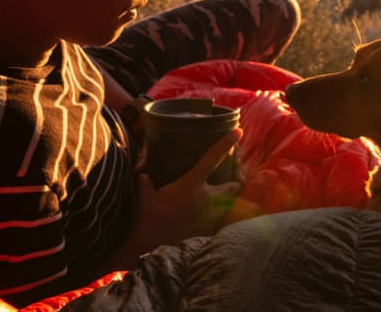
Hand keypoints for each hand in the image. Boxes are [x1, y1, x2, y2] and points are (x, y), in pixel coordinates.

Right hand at [132, 128, 243, 247]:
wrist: (152, 248)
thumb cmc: (148, 221)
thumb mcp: (145, 197)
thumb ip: (146, 183)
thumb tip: (142, 174)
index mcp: (191, 185)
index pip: (212, 159)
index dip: (226, 143)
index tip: (237, 132)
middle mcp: (207, 198)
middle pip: (235, 183)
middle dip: (238, 175)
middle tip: (235, 168)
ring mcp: (211, 216)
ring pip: (233, 201)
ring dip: (232, 195)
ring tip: (228, 188)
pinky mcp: (211, 230)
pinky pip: (224, 218)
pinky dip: (224, 213)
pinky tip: (216, 211)